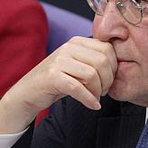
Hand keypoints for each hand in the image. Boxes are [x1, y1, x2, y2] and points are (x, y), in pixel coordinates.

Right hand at [0, 36, 117, 133]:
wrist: (28, 92)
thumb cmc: (57, 81)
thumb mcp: (76, 65)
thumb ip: (93, 61)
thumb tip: (120, 66)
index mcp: (77, 42)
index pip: (107, 49)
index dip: (113, 67)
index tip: (109, 80)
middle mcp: (68, 47)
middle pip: (102, 61)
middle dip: (108, 80)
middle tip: (103, 92)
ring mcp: (59, 61)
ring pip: (92, 74)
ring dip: (98, 91)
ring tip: (95, 98)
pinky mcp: (53, 76)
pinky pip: (78, 88)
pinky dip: (89, 99)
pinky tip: (92, 105)